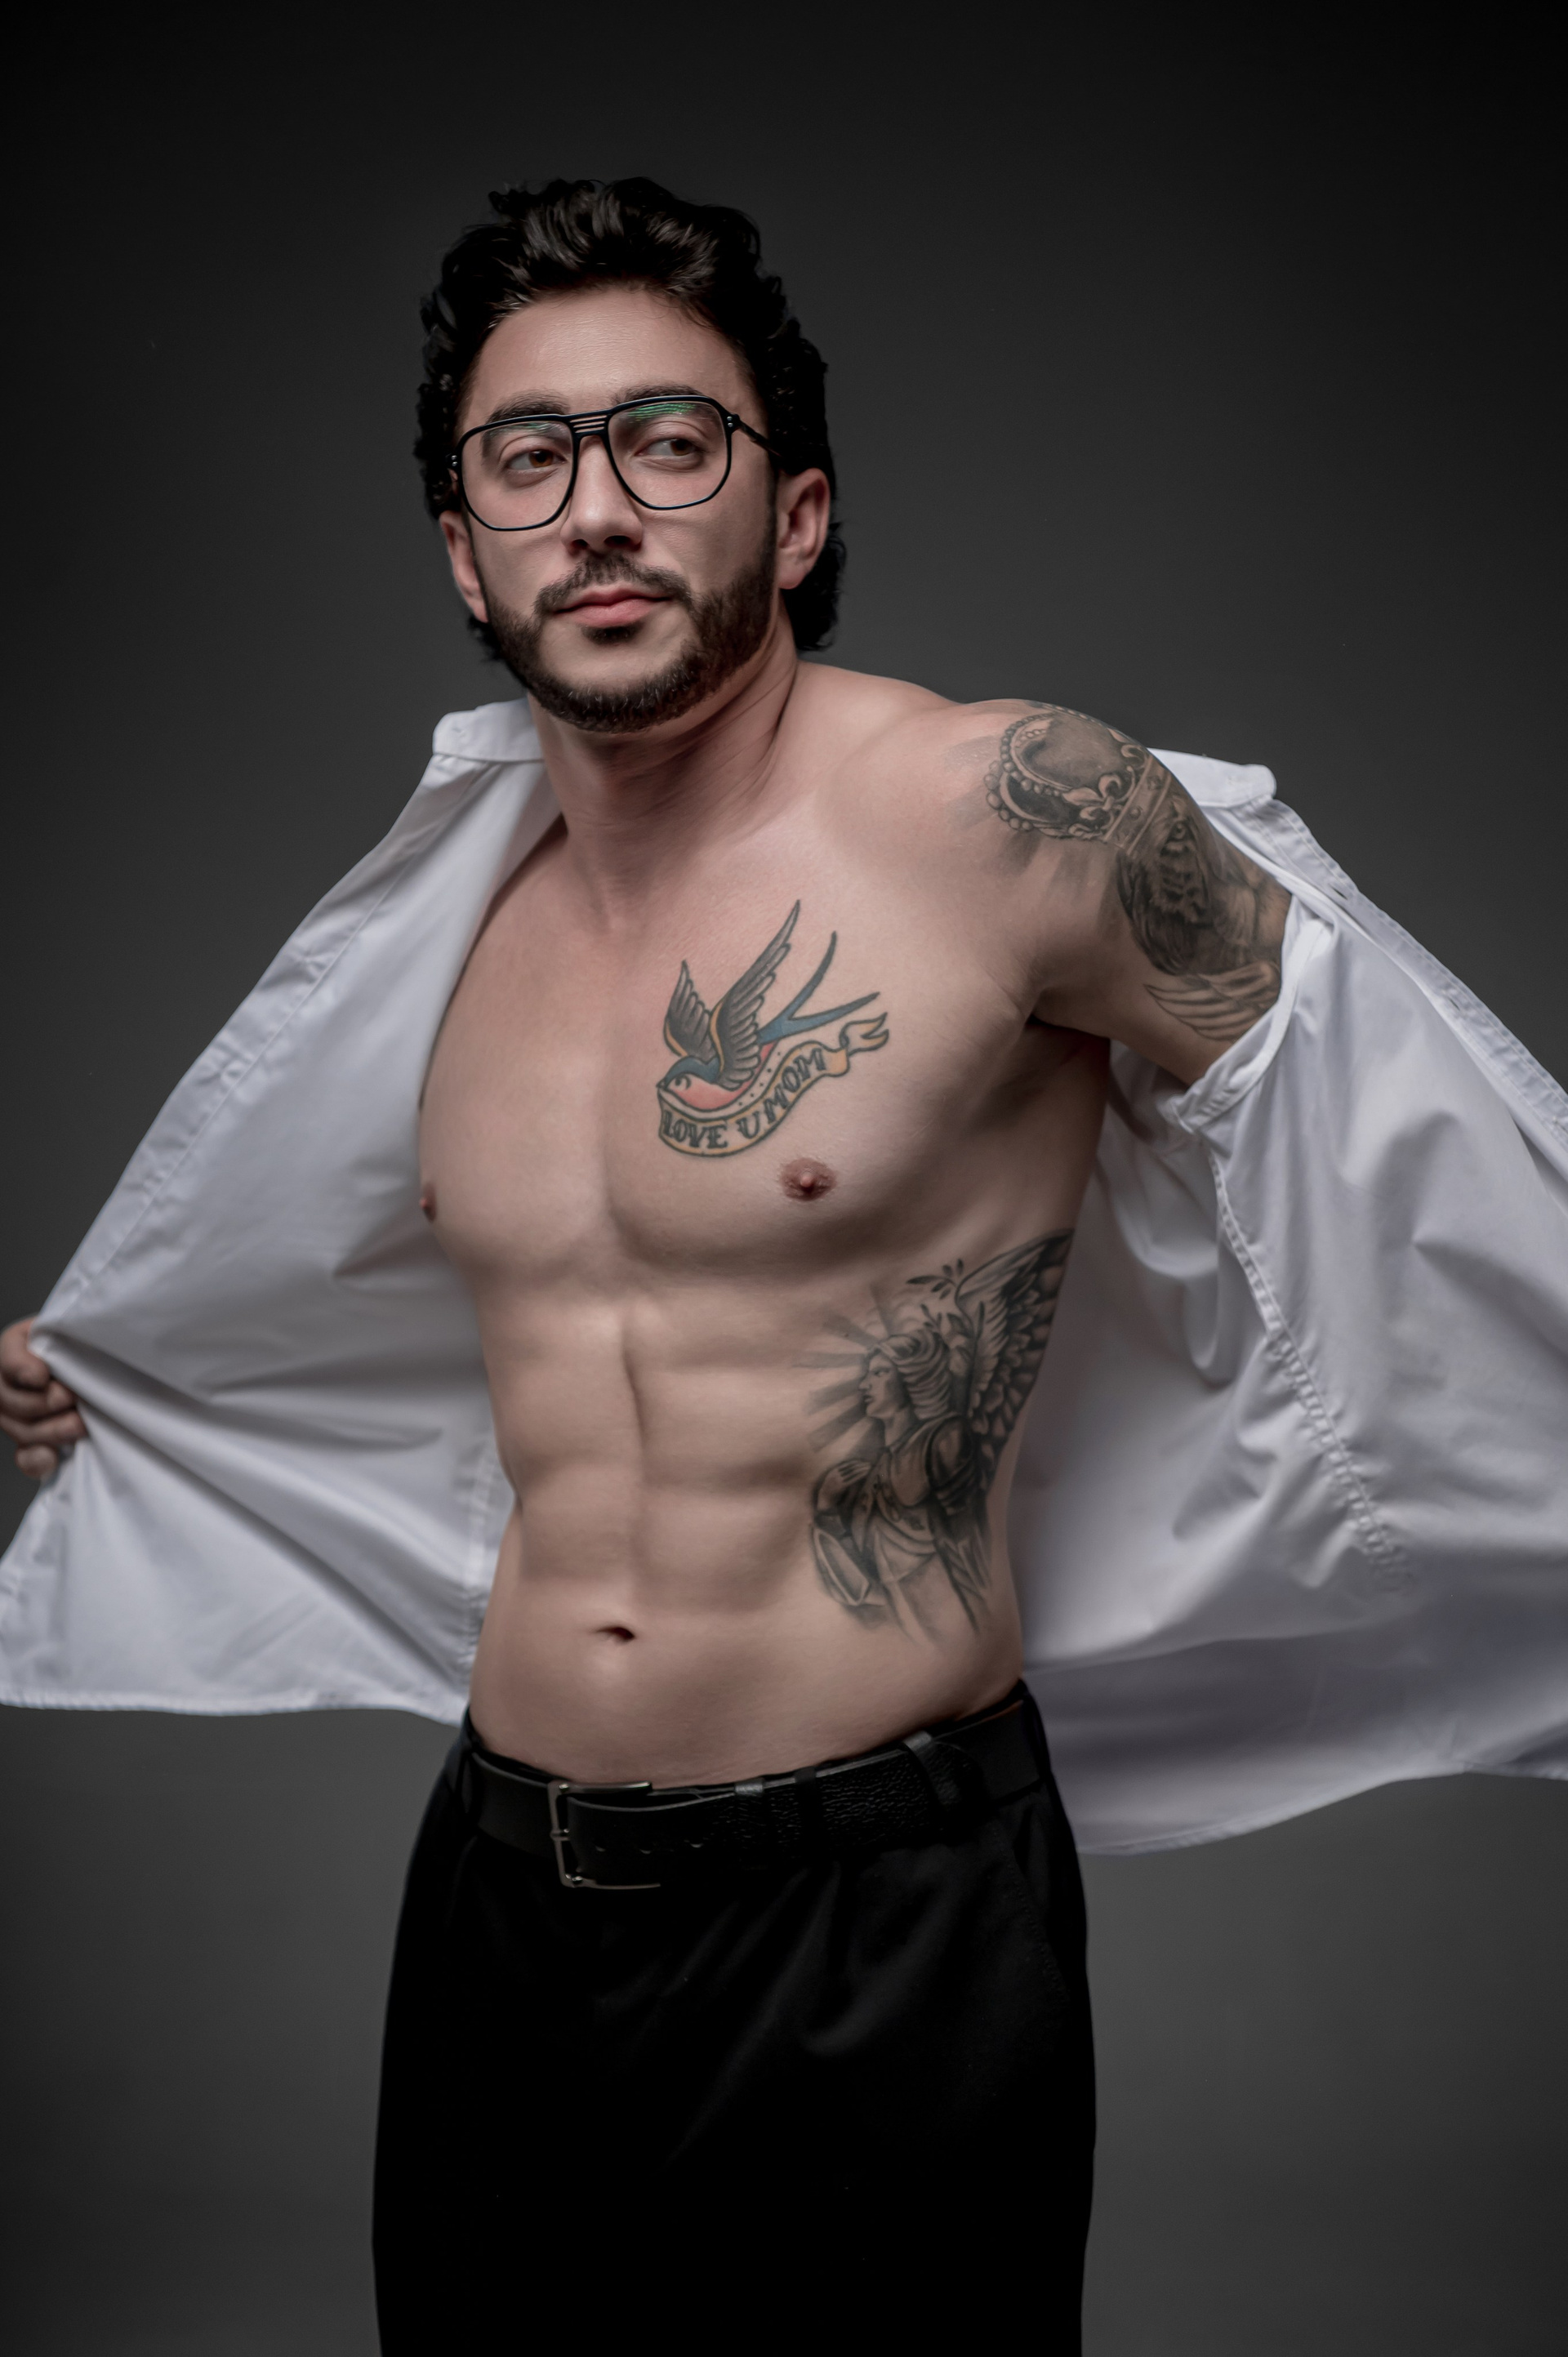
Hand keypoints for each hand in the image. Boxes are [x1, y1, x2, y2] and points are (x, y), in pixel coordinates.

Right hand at [1, 1318, 84, 1478]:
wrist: (91, 1362)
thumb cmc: (79, 1344)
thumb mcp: (68, 1331)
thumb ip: (60, 1340)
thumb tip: (45, 1373)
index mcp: (12, 1350)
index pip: (9, 1361)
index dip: (23, 1370)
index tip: (42, 1375)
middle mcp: (4, 1385)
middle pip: (15, 1402)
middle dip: (47, 1401)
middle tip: (74, 1398)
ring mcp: (14, 1417)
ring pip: (23, 1430)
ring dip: (53, 1430)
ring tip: (81, 1424)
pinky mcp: (31, 1441)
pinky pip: (26, 1458)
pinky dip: (39, 1459)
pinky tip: (53, 1456)